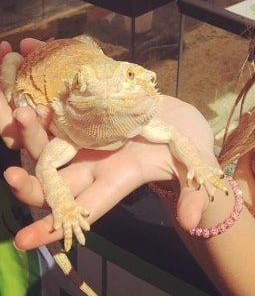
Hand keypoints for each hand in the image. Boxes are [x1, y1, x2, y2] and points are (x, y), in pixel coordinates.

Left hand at [0, 39, 216, 249]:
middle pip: (53, 176)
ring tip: (17, 111)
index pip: (81, 210)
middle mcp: (92, 160)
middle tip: (8, 178)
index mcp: (115, 179)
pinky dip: (44, 84)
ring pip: (47, 138)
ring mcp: (86, 133)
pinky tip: (31, 54)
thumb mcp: (195, 171)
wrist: (183, 120)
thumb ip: (193, 195)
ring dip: (29, 129)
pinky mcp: (89, 108)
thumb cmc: (190, 151)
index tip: (22, 242)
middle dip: (28, 182)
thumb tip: (191, 221)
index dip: (52, 227)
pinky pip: (61, 100)